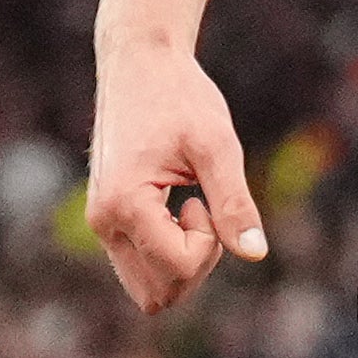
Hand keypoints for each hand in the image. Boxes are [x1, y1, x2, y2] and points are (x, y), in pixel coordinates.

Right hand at [88, 35, 266, 319]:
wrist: (139, 62)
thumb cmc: (179, 95)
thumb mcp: (217, 145)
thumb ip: (234, 203)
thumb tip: (255, 254)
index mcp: (124, 204)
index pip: (177, 268)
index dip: (209, 246)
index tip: (205, 199)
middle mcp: (104, 222)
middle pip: (158, 295)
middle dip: (196, 264)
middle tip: (206, 209)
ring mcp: (102, 223)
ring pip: (149, 288)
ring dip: (183, 262)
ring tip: (193, 206)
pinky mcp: (109, 219)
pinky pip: (142, 265)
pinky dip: (170, 251)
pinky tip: (179, 206)